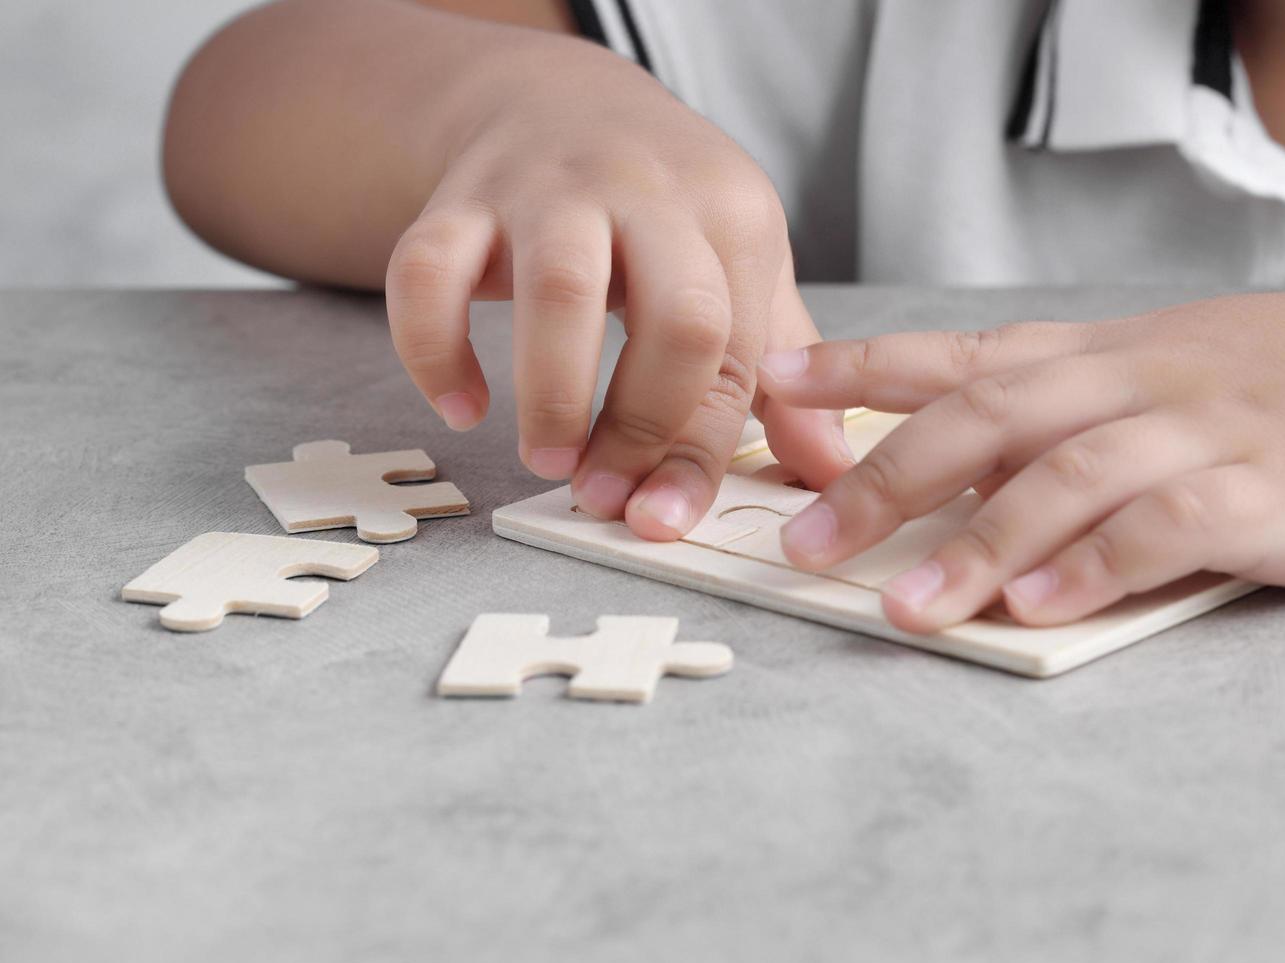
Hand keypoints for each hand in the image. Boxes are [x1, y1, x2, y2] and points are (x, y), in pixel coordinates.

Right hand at [385, 33, 850, 538]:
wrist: (553, 96)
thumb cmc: (662, 205)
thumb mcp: (739, 261)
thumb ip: (781, 362)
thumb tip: (831, 467)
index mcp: (732, 216)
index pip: (733, 352)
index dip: (698, 451)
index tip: (663, 519)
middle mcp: (648, 192)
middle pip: (677, 316)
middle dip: (643, 424)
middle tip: (603, 492)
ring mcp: (550, 188)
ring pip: (559, 288)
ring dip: (553, 394)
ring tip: (547, 458)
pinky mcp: (462, 196)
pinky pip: (428, 271)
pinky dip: (432, 348)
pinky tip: (459, 404)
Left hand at [757, 277, 1284, 628]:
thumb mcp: (1174, 378)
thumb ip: (1075, 421)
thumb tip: (958, 483)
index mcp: (1110, 354)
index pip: (964, 350)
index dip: (864, 366)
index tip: (776, 381)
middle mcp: (1144, 381)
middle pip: (991, 414)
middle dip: (889, 476)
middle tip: (811, 541)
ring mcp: (1213, 431)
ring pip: (1070, 472)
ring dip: (981, 540)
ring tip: (909, 606)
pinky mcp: (1281, 492)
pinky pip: (1175, 525)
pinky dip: (1101, 562)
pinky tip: (1043, 604)